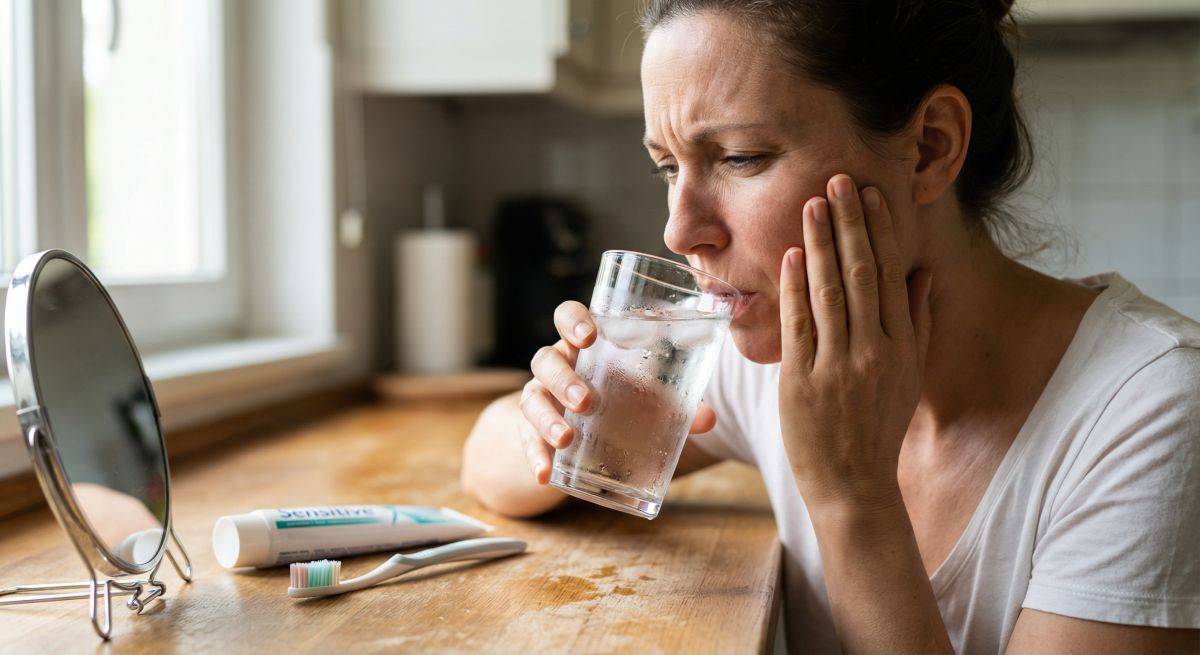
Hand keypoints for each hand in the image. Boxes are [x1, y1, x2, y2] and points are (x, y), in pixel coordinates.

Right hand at [519, 301, 717, 484]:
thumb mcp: (647, 398)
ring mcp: (540, 397)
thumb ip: (677, 404)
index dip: (573, 321)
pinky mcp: (530, 431)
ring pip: (531, 399)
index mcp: (583, 345)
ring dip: (547, 419)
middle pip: (545, 360)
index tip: (590, 336)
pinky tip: (546, 474)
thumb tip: (708, 418)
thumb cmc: (620, 399)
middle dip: (563, 379)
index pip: (567, 316)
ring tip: (566, 440)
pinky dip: (535, 458)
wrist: (583, 432)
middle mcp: (557, 366)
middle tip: (586, 401)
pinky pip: (525, 440)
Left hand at [777, 174, 932, 510]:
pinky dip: (794, 287)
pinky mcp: (801, 382)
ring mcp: (836, 366)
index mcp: (901, 347)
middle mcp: (873, 352)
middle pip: (862, 275)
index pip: (892, 276)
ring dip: (819, 244)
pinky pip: (798, 325)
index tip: (872, 195)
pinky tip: (790, 255)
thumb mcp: (910, 374)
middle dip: (850, 224)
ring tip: (812, 204)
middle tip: (839, 180)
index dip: (881, 231)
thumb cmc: (879, 425)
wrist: (853, 483)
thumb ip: (917, 321)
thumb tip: (922, 271)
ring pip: (829, 293)